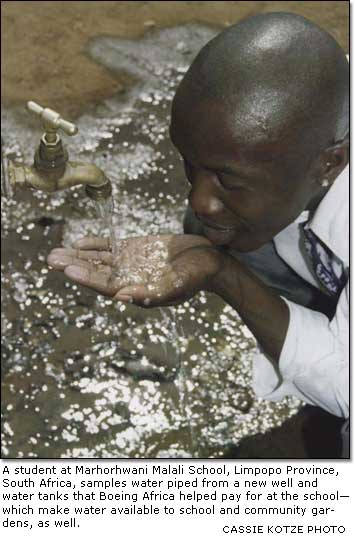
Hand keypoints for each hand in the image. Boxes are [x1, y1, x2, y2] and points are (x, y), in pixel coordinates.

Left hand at [47, 234, 222, 306]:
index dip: (86, 278)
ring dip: (78, 255)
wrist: (210, 259)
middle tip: (50, 259)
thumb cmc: (196, 277)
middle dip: (74, 266)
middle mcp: (128, 277)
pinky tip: (79, 241)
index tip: (67, 270)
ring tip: (56, 252)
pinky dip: (95, 244)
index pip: (104, 286)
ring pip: (98, 260)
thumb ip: (150, 294)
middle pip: (95, 273)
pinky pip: (110, 247)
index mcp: (135, 289)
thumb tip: (121, 298)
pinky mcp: (136, 248)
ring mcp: (130, 262)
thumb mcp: (176, 286)